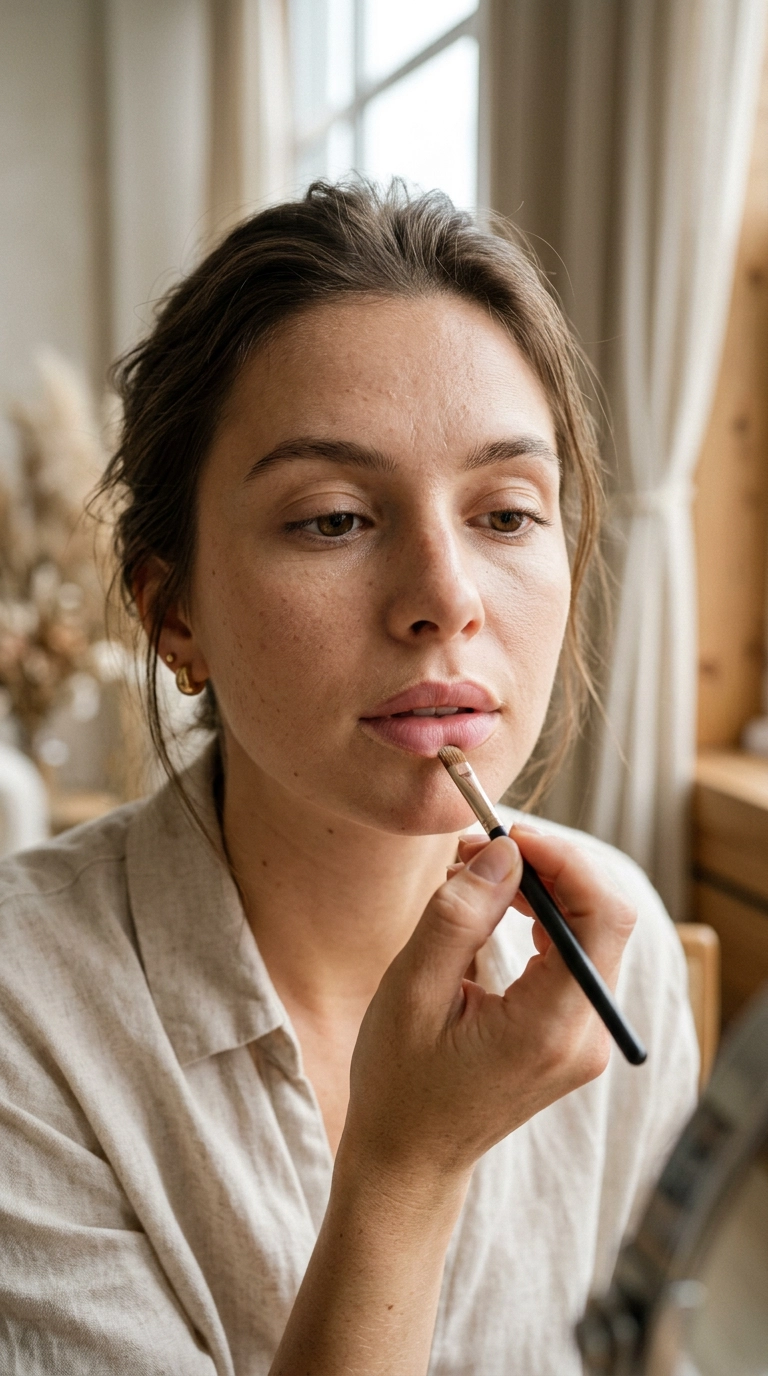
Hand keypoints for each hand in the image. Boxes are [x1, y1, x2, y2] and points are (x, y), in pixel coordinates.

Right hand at [338, 826, 635, 1193]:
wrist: (410, 1158)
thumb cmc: (399, 1084)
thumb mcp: (412, 992)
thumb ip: (460, 916)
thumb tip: (505, 852)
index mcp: (550, 1028)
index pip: (604, 915)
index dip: (566, 859)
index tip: (508, 834)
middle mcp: (586, 1034)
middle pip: (605, 917)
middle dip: (548, 866)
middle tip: (479, 846)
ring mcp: (586, 1037)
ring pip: (593, 929)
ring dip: (542, 887)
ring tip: (475, 870)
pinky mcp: (573, 1032)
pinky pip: (576, 953)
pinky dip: (542, 916)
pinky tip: (495, 905)